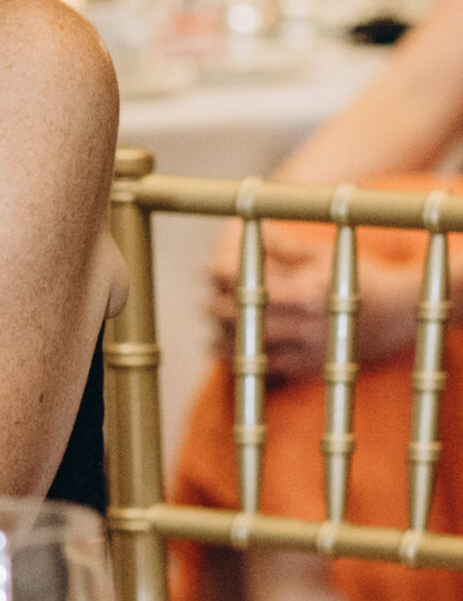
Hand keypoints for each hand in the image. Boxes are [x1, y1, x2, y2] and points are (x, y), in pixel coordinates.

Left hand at [206, 223, 424, 378]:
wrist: (397, 314)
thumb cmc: (356, 277)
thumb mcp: (322, 255)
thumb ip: (283, 248)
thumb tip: (252, 231)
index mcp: (307, 293)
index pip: (252, 285)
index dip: (224, 276)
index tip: (208, 269)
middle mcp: (306, 325)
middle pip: (245, 318)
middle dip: (219, 307)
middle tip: (204, 299)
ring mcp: (308, 350)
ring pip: (250, 348)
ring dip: (224, 337)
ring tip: (209, 327)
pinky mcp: (309, 368)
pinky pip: (266, 368)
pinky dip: (243, 360)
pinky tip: (226, 350)